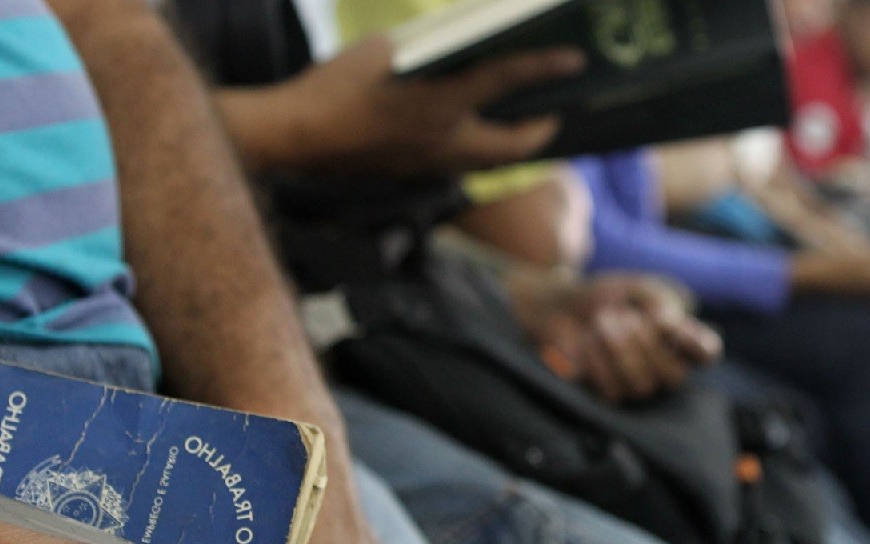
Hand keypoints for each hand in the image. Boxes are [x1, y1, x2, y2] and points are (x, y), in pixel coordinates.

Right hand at [220, 36, 584, 176]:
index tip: (576, 61)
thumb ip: (427, 48)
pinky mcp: (409, 174)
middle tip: (551, 113)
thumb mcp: (385, 50)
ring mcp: (427, 165)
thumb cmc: (333, 87)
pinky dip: (472, 147)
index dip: (545, 67)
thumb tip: (454, 44)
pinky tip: (465, 131)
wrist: (293, 138)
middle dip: (538, 131)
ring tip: (517, 122)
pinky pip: (455, 163)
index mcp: (441, 104)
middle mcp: (444, 143)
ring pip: (484, 160)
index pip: (507, 79)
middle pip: (512, 146)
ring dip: (505, 143)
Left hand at [522, 274, 722, 402]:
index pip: (706, 353)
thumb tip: (670, 322)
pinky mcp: (609, 392)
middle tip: (625, 317)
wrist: (561, 307)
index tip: (670, 323)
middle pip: (675, 376)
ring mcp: (637, 382)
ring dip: (620, 350)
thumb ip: (658, 299)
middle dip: (648, 345)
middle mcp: (663, 366)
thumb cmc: (605, 296)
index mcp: (679, 338)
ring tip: (602, 321)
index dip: (695, 344)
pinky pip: (612, 390)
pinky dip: (597, 362)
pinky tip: (586, 342)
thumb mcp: (634, 287)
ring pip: (642, 386)